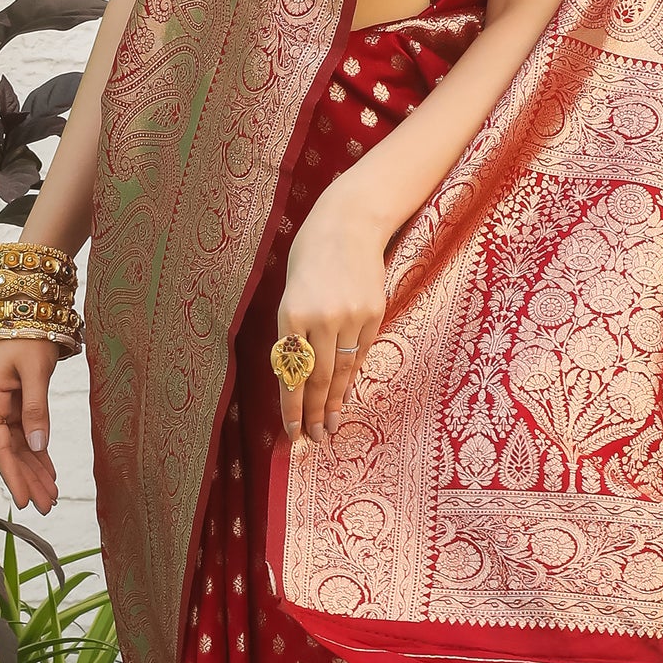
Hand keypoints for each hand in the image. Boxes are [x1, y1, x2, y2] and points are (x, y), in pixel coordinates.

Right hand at [0, 339, 61, 512]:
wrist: (25, 313)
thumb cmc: (28, 336)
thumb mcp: (35, 372)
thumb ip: (36, 409)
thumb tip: (38, 445)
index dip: (12, 474)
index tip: (24, 499)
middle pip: (9, 452)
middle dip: (27, 480)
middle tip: (46, 507)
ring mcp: (3, 408)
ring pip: (18, 448)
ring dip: (34, 472)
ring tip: (52, 497)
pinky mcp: (15, 406)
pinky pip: (26, 436)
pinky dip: (38, 455)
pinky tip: (49, 474)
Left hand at [275, 185, 389, 441]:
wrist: (349, 224)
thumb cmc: (311, 258)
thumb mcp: (292, 294)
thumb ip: (295, 333)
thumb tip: (299, 377)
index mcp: (290, 314)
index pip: (291, 372)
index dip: (292, 407)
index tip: (294, 432)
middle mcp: (320, 319)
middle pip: (318, 378)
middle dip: (315, 412)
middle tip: (315, 438)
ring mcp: (349, 316)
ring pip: (342, 370)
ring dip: (336, 402)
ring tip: (331, 425)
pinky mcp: (373, 313)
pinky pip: (360, 352)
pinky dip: (352, 375)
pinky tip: (346, 392)